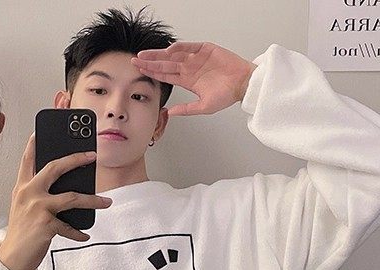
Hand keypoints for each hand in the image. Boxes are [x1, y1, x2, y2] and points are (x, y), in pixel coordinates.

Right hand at [0, 135, 111, 269]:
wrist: (12, 257)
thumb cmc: (21, 233)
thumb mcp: (23, 208)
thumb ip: (37, 194)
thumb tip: (64, 187)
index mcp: (22, 188)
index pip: (28, 160)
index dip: (34, 144)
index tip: (40, 131)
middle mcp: (28, 193)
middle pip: (55, 168)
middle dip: (76, 159)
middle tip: (92, 156)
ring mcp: (37, 208)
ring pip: (71, 197)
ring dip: (92, 200)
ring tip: (106, 202)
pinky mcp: (46, 224)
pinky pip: (69, 226)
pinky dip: (78, 233)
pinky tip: (84, 235)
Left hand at [132, 42, 256, 116]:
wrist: (244, 84)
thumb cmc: (227, 95)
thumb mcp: (203, 107)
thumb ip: (186, 109)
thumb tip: (169, 113)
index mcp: (188, 80)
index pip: (166, 76)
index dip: (152, 73)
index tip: (139, 72)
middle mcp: (190, 68)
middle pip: (165, 64)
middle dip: (150, 62)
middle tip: (135, 61)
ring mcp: (197, 58)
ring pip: (174, 54)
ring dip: (159, 54)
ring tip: (146, 54)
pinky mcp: (206, 49)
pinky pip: (190, 46)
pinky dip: (180, 47)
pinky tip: (168, 49)